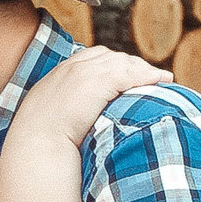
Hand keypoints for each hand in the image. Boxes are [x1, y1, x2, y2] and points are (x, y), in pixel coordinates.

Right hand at [11, 46, 169, 146]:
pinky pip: (131, 73)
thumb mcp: (46, 122)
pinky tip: (162, 80)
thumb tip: (71, 128)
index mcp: (58, 75)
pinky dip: (149, 75)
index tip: (126, 74)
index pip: (91, 57)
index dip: (111, 63)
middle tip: (150, 76)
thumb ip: (61, 114)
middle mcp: (72, 68)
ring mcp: (85, 72)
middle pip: (110, 56)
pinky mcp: (99, 81)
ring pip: (123, 63)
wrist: (36, 145)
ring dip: (145, 69)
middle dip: (132, 64)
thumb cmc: (40, 143)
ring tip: (163, 78)